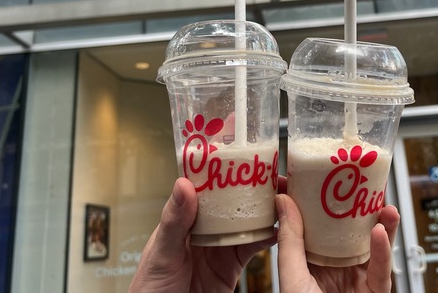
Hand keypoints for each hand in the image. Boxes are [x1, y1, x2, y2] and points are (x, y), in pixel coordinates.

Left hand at [129, 178, 275, 292]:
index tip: (248, 158)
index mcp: (185, 216)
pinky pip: (255, 248)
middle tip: (279, 178)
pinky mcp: (232, 266)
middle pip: (234, 201)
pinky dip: (270, 238)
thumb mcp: (161, 252)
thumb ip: (174, 221)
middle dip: (256, 189)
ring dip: (268, 211)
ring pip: (249, 221)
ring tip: (287, 199)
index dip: (228, 171)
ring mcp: (220, 246)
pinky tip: (282, 231)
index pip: (208, 186)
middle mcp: (205, 227)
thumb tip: (184, 184)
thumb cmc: (150, 287)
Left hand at [275, 194, 399, 292]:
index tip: (325, 177)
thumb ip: (290, 240)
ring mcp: (358, 278)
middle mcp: (338, 266)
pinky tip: (381, 231)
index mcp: (315, 261)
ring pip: (376, 246)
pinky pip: (382, 269)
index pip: (323, 225)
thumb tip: (283, 200)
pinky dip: (383, 250)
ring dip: (383, 223)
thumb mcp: (292, 274)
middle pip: (355, 230)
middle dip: (364, 207)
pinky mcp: (375, 290)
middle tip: (367, 183)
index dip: (327, 201)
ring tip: (385, 204)